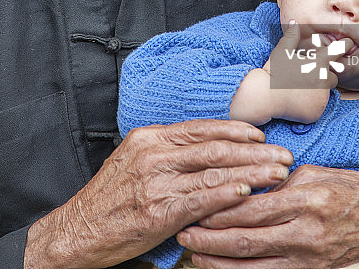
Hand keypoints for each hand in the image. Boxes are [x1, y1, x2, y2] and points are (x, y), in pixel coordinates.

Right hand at [23, 119, 293, 268]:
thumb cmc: (108, 199)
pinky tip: (247, 192)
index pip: (200, 127)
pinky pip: (199, 200)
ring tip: (278, 173)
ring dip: (251, 172)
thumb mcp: (133, 162)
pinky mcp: (156, 211)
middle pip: (213, 147)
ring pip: (213, 171)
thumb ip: (166, 152)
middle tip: (282, 153)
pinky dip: (226, 194)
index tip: (261, 135)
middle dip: (254, 150)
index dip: (234, 130)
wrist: (76, 231)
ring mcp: (154, 182)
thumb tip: (204, 148)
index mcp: (149, 138)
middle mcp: (153, 154)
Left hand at [177, 164, 358, 268]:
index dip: (218, 208)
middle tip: (183, 233)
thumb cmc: (356, 191)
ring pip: (253, 266)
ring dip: (220, 262)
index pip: (249, 206)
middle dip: (209, 238)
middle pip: (244, 239)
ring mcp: (311, 260)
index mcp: (304, 198)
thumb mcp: (319, 174)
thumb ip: (281, 182)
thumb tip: (247, 186)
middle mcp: (305, 232)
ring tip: (195, 256)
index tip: (195, 205)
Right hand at [263, 22, 353, 122]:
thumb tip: (293, 21)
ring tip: (299, 91)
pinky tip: (298, 101)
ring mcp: (321, 97)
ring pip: (325, 94)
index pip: (336, 52)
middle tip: (307, 78)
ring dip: (317, 92)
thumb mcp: (282, 51)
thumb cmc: (273, 72)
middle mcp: (323, 80)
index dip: (343, 46)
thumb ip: (291, 36)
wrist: (265, 97)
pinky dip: (311, 105)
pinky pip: (318, 107)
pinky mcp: (317, 112)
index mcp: (317, 64)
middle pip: (333, 78)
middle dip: (324, 77)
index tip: (349, 42)